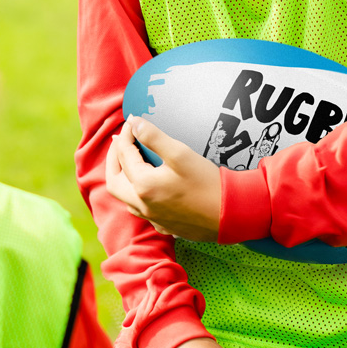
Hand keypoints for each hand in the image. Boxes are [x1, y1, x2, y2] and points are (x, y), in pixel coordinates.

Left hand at [106, 117, 220, 241]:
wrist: (232, 213)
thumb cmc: (208, 183)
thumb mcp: (180, 154)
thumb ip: (154, 137)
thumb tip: (134, 122)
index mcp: (144, 186)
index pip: (125, 156)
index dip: (126, 136)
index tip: (131, 123)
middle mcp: (143, 205)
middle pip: (114, 181)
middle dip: (114, 159)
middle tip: (120, 142)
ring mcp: (153, 217)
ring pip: (125, 199)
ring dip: (122, 178)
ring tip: (130, 161)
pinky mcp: (164, 225)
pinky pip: (140, 210)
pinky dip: (136, 194)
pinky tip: (146, 186)